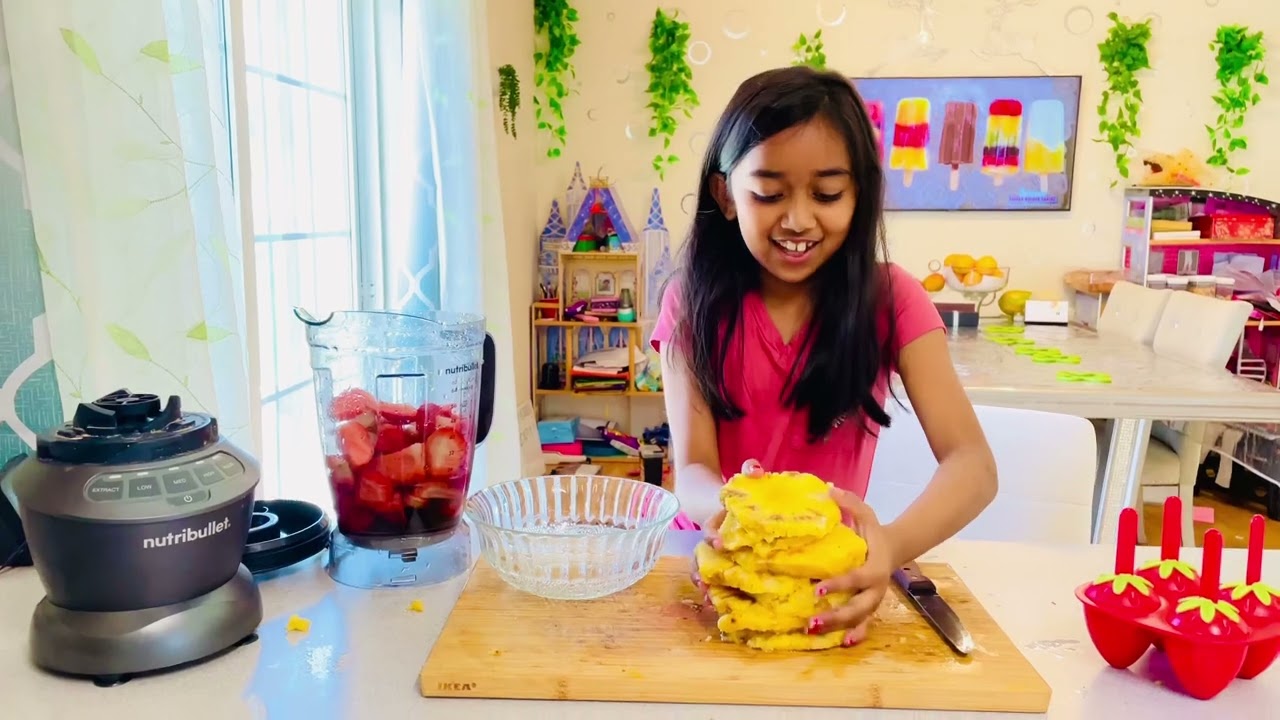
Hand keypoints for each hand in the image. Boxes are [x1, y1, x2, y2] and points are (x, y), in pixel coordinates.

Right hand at [690, 459, 764, 599]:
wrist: (733, 505)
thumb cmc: (742, 495)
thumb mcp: (746, 480)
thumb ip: (750, 471)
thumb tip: (755, 469)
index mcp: (717, 522)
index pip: (710, 530)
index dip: (712, 536)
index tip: (720, 543)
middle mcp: (713, 541)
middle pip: (701, 558)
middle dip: (701, 571)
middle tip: (705, 584)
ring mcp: (717, 556)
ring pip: (705, 571)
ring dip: (706, 585)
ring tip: (709, 600)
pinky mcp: (726, 567)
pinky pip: (717, 581)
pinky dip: (716, 592)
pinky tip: (718, 606)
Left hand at [809, 487, 893, 646]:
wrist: (895, 548)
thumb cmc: (875, 532)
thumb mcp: (866, 514)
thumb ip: (850, 503)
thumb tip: (829, 489)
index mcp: (875, 567)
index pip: (856, 578)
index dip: (838, 584)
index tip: (816, 588)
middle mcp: (876, 588)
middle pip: (859, 607)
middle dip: (837, 614)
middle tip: (813, 619)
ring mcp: (874, 600)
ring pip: (860, 619)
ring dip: (840, 627)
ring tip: (816, 631)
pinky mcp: (871, 607)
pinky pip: (865, 624)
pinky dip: (856, 635)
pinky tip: (842, 644)